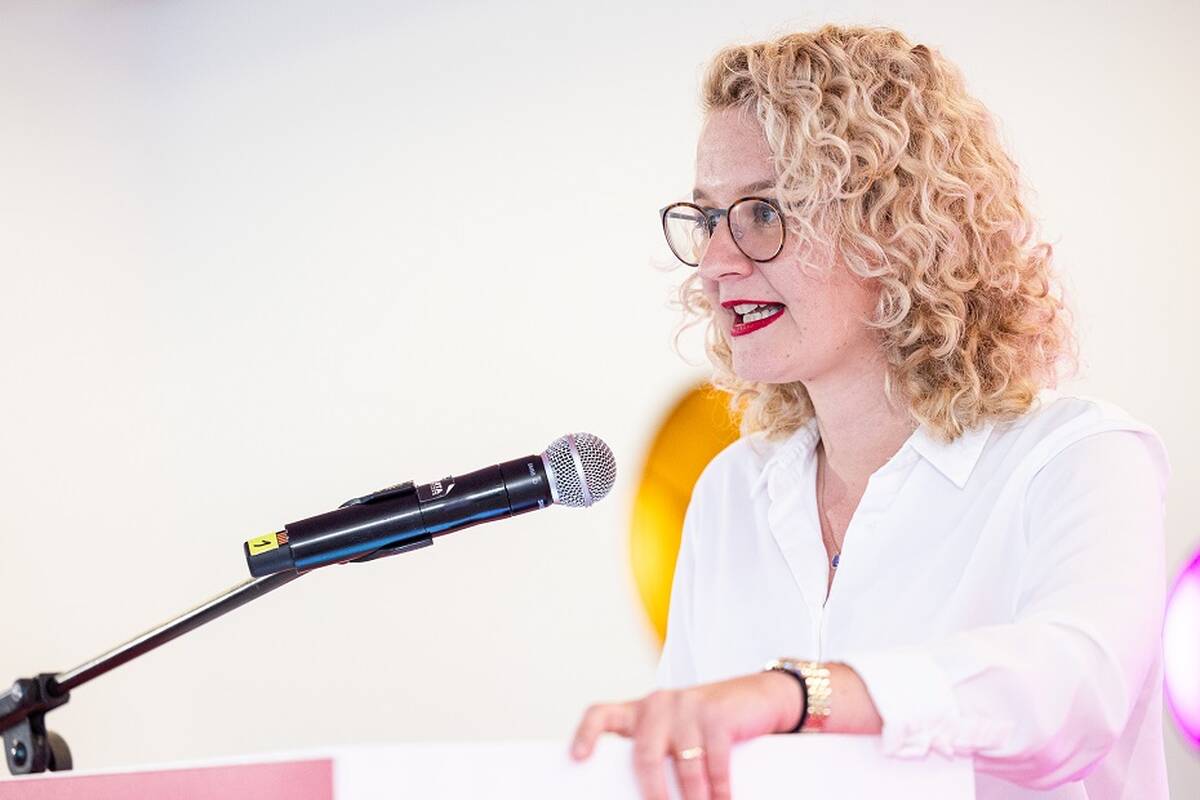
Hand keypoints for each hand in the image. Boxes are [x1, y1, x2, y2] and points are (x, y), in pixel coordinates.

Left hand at [569, 671, 801, 799]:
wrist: (763, 697)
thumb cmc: (714, 724)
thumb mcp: (680, 733)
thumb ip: (661, 753)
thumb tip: (649, 794)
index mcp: (643, 711)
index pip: (602, 714)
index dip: (586, 734)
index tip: (577, 758)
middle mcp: (660, 705)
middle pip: (645, 756)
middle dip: (653, 794)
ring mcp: (689, 707)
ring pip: (684, 767)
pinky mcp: (717, 715)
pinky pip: (714, 763)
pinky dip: (719, 790)